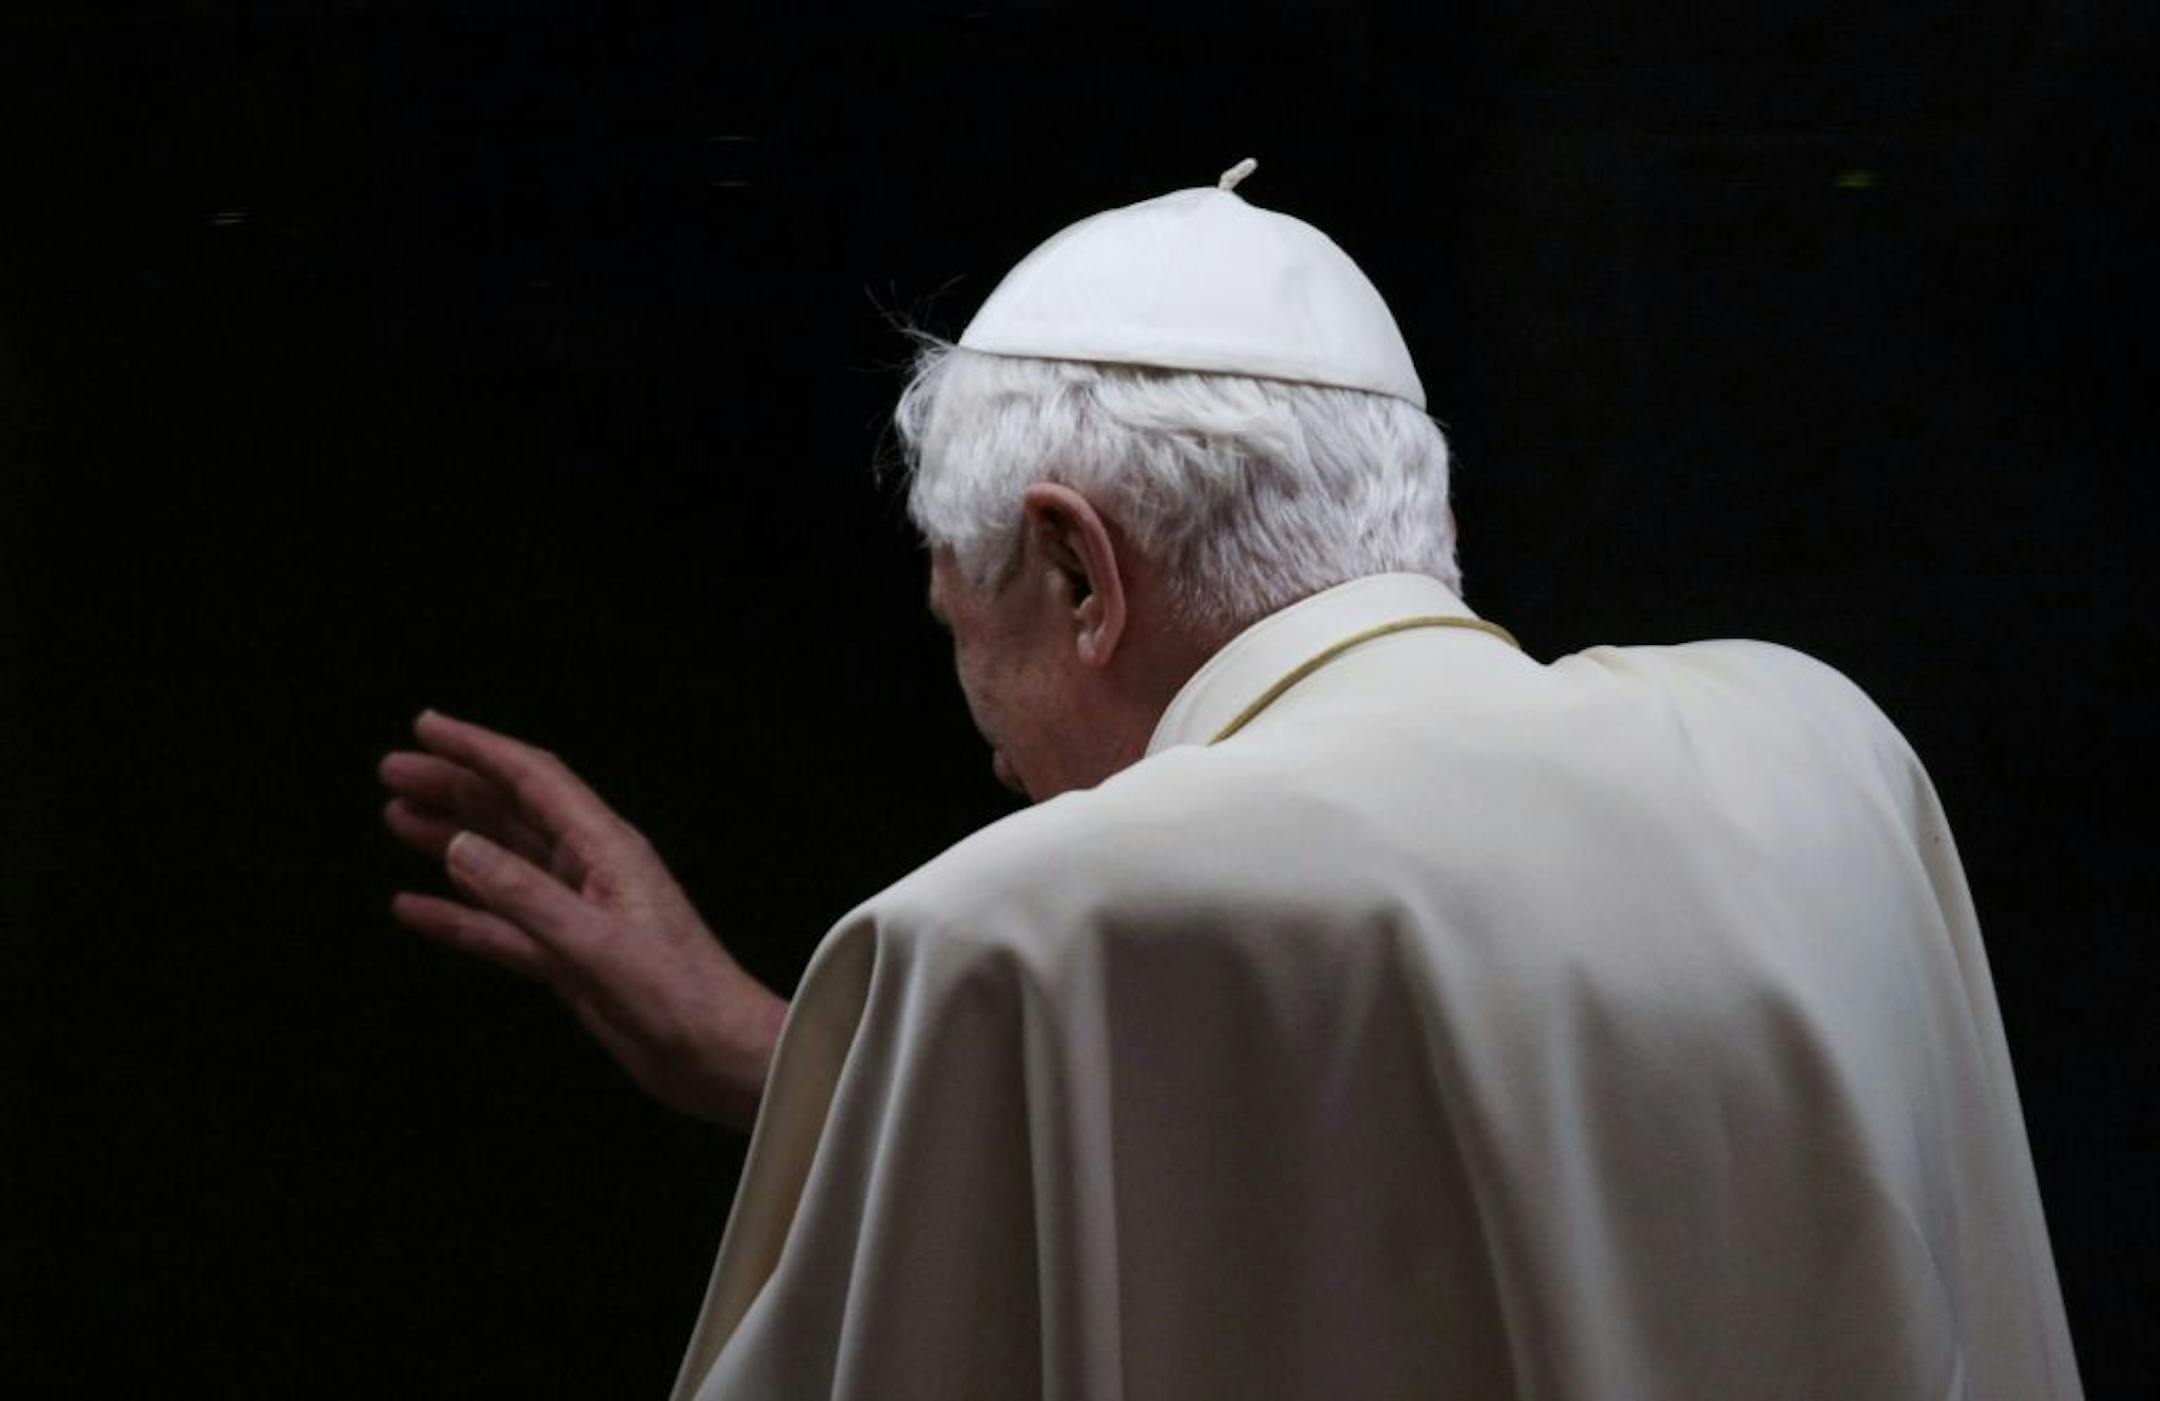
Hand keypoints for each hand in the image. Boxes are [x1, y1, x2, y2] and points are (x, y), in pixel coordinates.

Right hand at [379, 710, 787, 1130]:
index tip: (426, 727)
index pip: (535, 779)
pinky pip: (502, 927)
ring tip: (397, 820)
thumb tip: (460, 845)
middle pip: (512, 813)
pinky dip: (459, 915)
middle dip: (454, 787)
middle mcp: (592, 871)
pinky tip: (414, 909)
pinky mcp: (570, 958)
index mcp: (608, 850)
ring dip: (451, 840)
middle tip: (392, 772)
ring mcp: (579, 914)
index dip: (479, 749)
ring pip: (502, 865)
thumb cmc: (679, 997)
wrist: (718, 1056)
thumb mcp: (595, 944)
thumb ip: (525, 896)